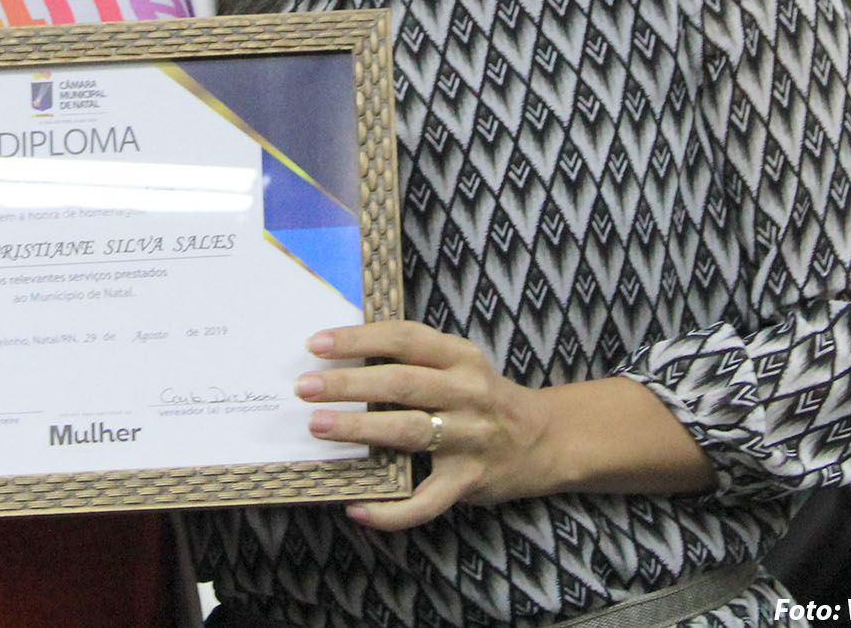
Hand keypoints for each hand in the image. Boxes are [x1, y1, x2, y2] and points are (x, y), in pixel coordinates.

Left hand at [296, 319, 548, 530]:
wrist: (545, 439)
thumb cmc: (483, 396)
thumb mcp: (460, 364)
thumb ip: (414, 357)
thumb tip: (341, 355)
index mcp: (461, 357)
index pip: (405, 339)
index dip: (360, 340)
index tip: (316, 344)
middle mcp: (468, 394)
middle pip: (402, 384)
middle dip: (349, 385)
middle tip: (305, 386)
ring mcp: (471, 439)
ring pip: (409, 433)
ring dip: (360, 431)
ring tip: (319, 426)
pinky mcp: (470, 481)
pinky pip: (427, 501)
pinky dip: (391, 510)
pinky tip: (357, 508)